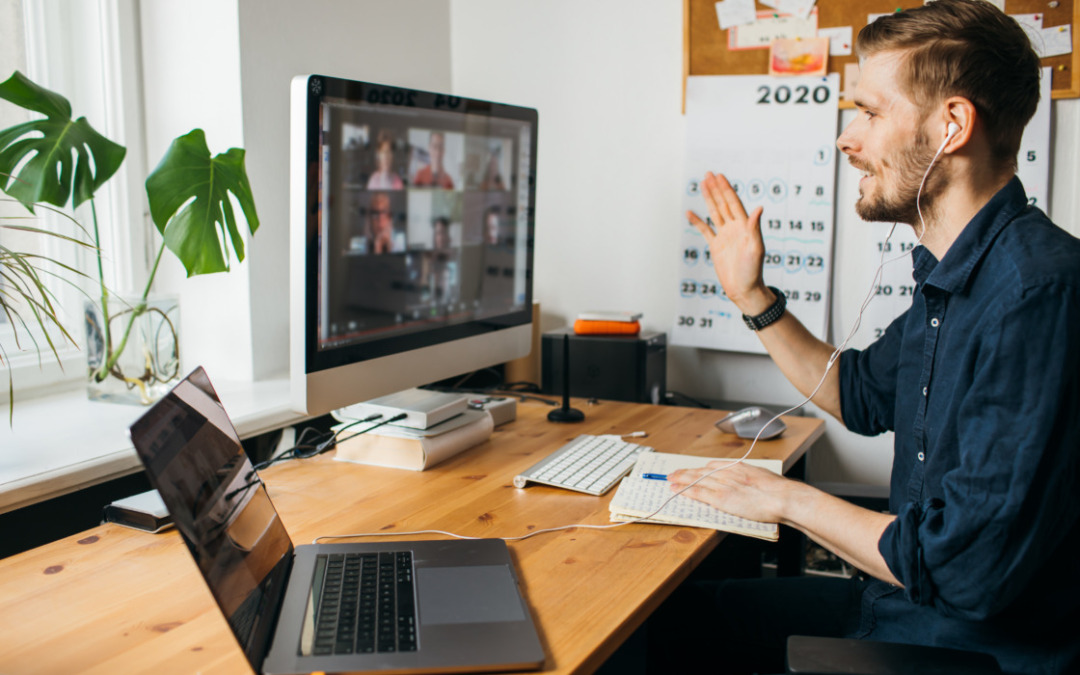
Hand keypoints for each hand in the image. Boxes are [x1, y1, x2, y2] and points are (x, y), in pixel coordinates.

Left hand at [667, 461, 793, 523]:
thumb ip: (751, 477)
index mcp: (738, 467)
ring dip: (681, 479)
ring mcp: (723, 485)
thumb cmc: (779, 491)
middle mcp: (728, 473)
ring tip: (670, 479)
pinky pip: (699, 493)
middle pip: (701, 471)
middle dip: (686, 472)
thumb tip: (751, 481)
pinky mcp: (721, 498)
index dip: (700, 469)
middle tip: (674, 473)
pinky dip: (686, 490)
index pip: (713, 466)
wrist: (782, 497)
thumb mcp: (763, 477)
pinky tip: (677, 489)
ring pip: (696, 479)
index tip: (693, 469)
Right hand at [687, 172, 771, 313]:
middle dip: (716, 189)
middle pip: (723, 203)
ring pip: (714, 213)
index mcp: (745, 226)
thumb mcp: (756, 249)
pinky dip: (697, 221)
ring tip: (702, 185)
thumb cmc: (753, 271)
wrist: (744, 289)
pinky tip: (690, 213)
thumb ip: (755, 227)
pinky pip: (705, 230)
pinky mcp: (716, 246)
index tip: (720, 177)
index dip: (726, 189)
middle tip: (709, 174)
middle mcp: (735, 228)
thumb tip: (759, 208)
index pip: (734, 203)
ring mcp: (725, 236)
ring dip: (709, 199)